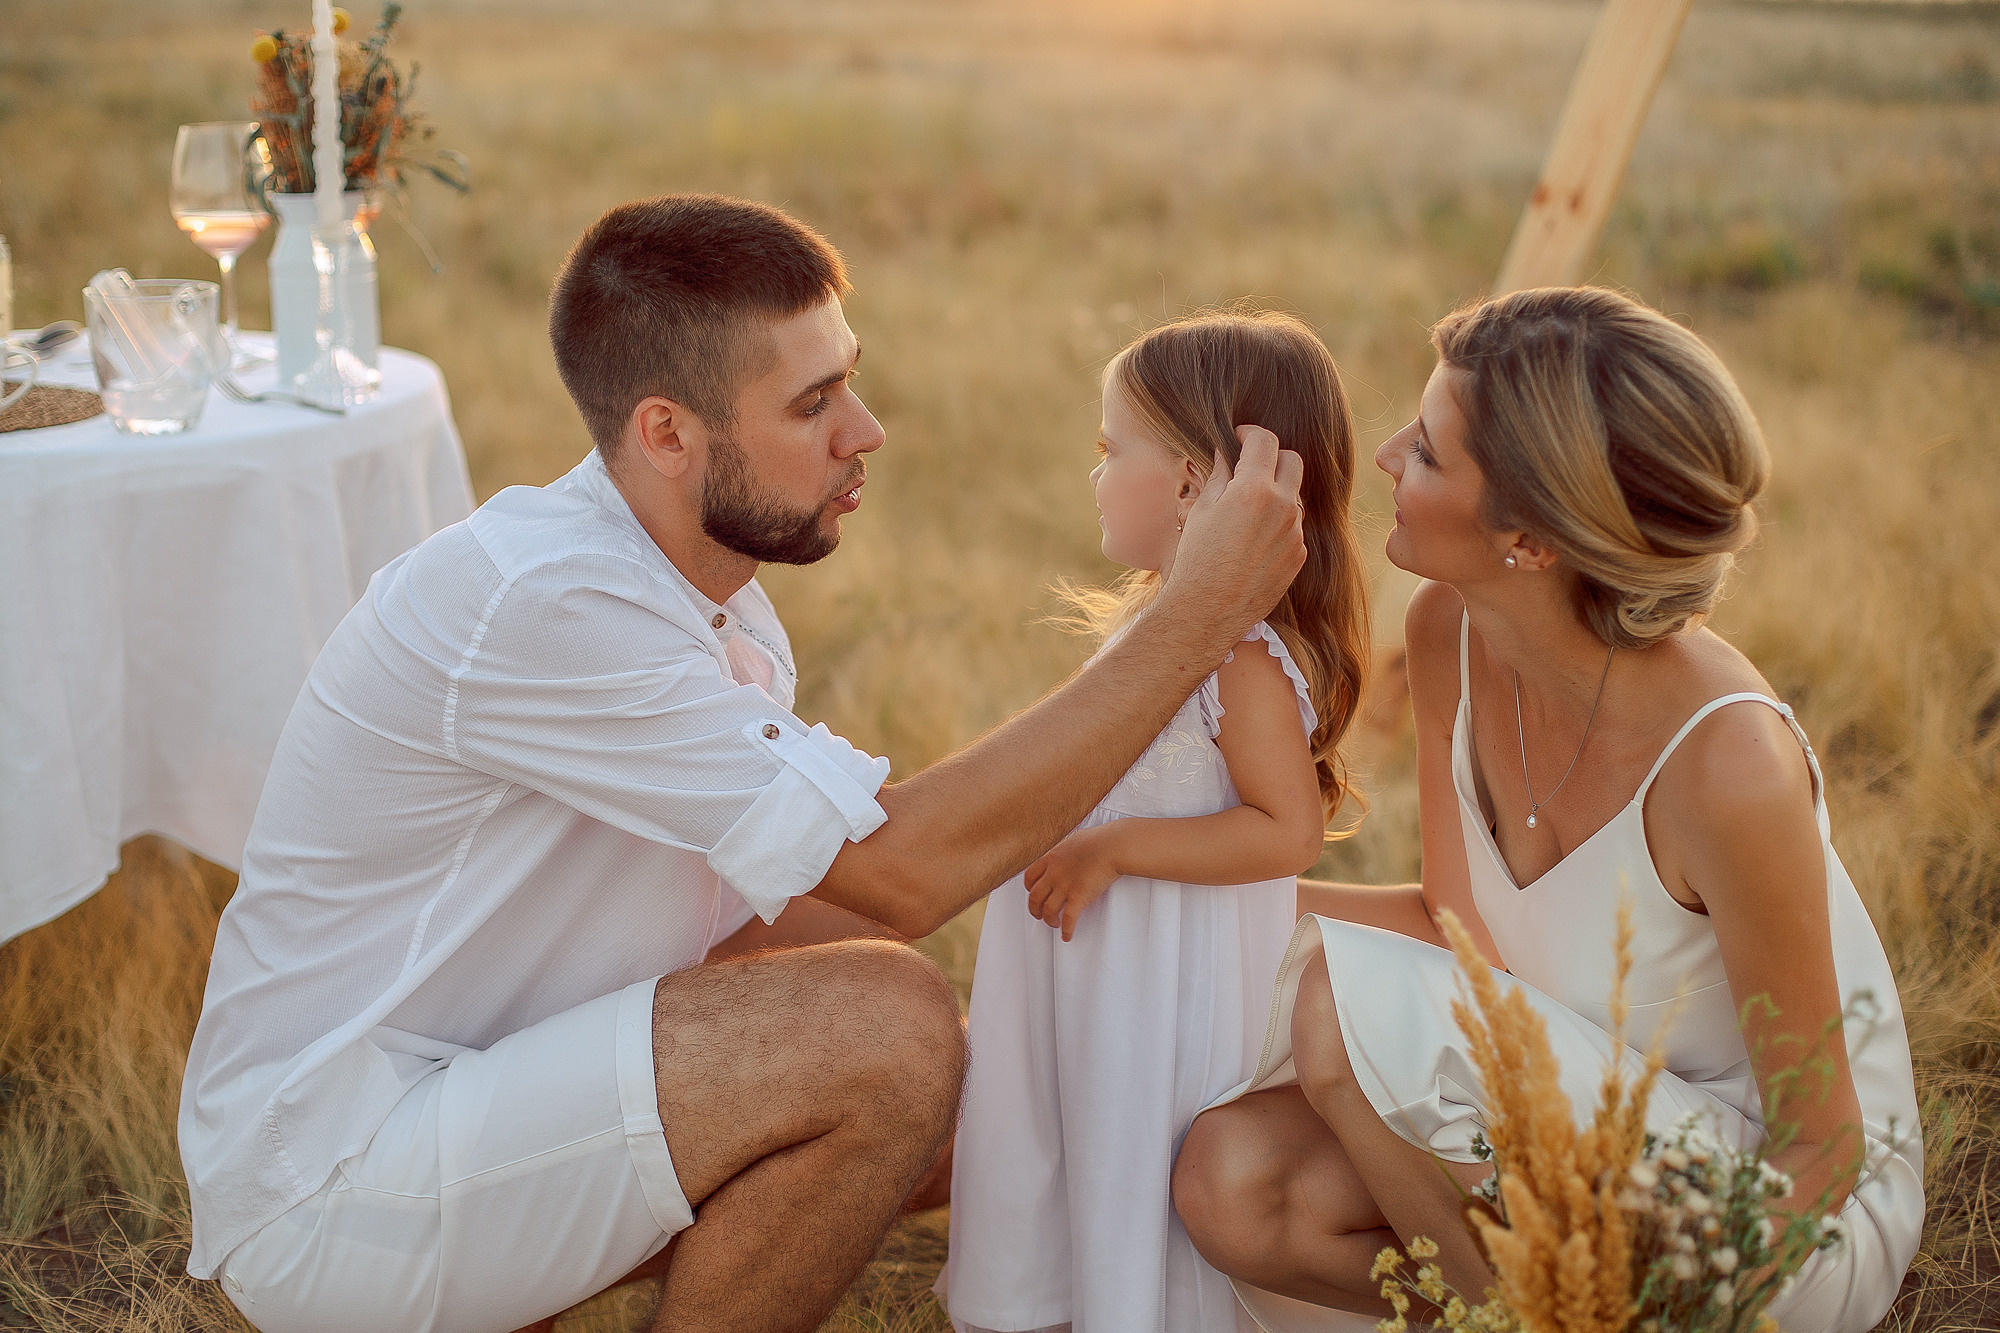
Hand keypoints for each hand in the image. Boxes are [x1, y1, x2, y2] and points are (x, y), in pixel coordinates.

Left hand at [1024, 824, 1124, 941]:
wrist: (1113, 846)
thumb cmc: (1100, 840)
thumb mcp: (1074, 839)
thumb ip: (1065, 849)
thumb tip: (1068, 852)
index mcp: (1051, 858)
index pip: (1030, 876)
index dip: (1029, 888)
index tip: (1033, 892)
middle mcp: (1054, 873)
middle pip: (1034, 897)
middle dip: (1034, 909)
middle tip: (1039, 914)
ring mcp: (1065, 886)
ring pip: (1048, 911)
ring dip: (1049, 920)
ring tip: (1054, 924)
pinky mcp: (1078, 897)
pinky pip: (1068, 919)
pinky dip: (1066, 930)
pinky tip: (1067, 936)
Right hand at [1158, 424, 1305, 641]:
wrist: (1208, 611)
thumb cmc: (1197, 558)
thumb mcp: (1202, 509)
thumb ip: (1221, 474)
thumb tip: (1227, 452)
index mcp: (1254, 489)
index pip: (1265, 441)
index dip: (1250, 433)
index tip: (1240, 438)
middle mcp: (1283, 507)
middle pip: (1292, 460)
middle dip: (1272, 457)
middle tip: (1250, 466)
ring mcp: (1295, 532)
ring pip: (1294, 494)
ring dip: (1276, 491)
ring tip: (1247, 509)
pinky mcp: (1298, 555)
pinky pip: (1294, 526)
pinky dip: (1278, 523)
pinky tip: (1253, 540)